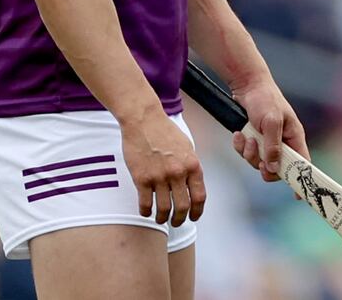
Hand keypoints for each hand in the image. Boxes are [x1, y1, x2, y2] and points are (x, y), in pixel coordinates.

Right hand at [121, 108, 205, 226]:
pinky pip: (145, 204)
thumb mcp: (187, 146)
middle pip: (183, 207)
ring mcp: (159, 177)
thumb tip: (192, 185)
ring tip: (161, 219)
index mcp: (192, 164)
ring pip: (164, 209)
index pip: (199, 196)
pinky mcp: (142, 179)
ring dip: (163, 218)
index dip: (198, 211)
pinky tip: (146, 211)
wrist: (144, 120)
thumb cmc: (165, 131)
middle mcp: (178, 173)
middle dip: (180, 219)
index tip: (194, 217)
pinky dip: (146, 212)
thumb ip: (190, 166)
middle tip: (176, 222)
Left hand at [231, 78, 309, 182]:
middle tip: (258, 160)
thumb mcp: (271, 120)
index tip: (298, 197)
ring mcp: (267, 141)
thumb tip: (273, 168)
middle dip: (264, 166)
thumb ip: (273, 145)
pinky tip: (238, 135)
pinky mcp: (254, 139)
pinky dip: (241, 147)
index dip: (301, 180)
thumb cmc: (265, 98)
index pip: (303, 163)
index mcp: (294, 136)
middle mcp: (282, 141)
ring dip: (250, 154)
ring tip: (247, 138)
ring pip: (259, 162)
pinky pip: (247, 153)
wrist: (247, 85)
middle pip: (276, 168)